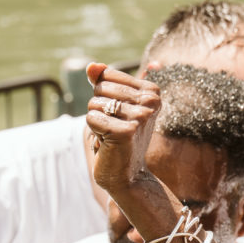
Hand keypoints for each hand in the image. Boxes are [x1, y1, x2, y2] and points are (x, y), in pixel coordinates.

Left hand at [84, 62, 163, 199]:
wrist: (128, 176)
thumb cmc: (119, 138)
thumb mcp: (112, 105)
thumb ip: (102, 82)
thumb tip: (91, 66)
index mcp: (151, 90)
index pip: (106, 75)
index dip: (103, 96)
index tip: (119, 115)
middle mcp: (150, 101)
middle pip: (99, 88)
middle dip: (99, 109)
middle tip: (114, 128)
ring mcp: (140, 116)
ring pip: (94, 104)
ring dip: (97, 123)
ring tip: (112, 136)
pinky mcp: (126, 131)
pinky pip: (91, 119)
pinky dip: (94, 134)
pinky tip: (109, 144)